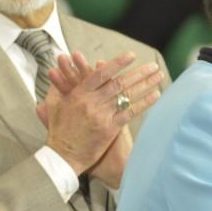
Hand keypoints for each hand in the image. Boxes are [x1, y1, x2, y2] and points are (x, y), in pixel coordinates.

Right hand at [40, 51, 161, 175]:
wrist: (62, 155)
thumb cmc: (58, 131)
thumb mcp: (53, 106)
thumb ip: (56, 89)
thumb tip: (55, 74)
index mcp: (78, 94)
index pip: (100, 74)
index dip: (116, 63)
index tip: (131, 56)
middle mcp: (91, 103)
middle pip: (119, 83)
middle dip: (138, 73)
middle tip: (153, 65)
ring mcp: (101, 116)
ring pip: (126, 96)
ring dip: (145, 84)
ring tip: (158, 76)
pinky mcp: (109, 129)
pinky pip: (129, 113)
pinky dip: (144, 103)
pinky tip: (155, 95)